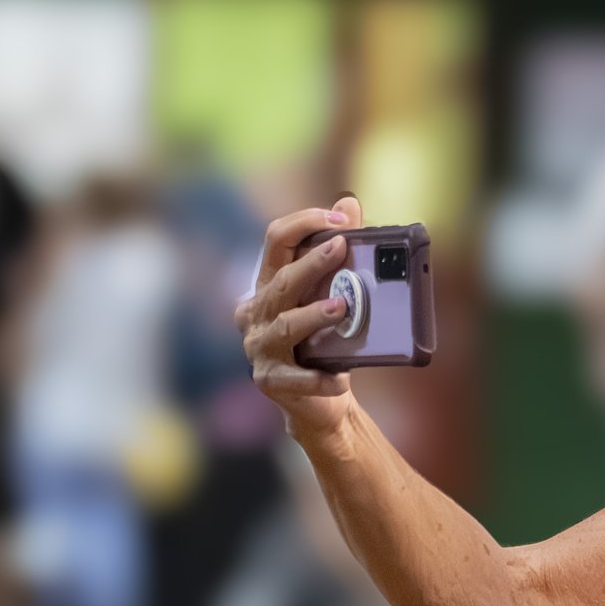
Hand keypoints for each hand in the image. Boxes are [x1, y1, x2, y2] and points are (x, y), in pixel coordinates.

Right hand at [237, 196, 363, 435]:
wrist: (322, 403)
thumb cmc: (326, 343)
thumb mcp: (333, 295)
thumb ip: (337, 252)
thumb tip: (349, 202)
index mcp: (268, 283)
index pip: (276, 240)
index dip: (305, 224)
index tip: (341, 220)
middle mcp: (255, 312)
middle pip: (281, 281)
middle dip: (311, 263)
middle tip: (341, 249)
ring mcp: (258, 348)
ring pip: (285, 325)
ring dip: (312, 316)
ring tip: (341, 309)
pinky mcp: (270, 382)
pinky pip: (296, 377)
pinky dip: (320, 378)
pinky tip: (341, 378)